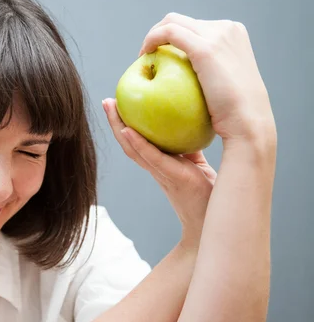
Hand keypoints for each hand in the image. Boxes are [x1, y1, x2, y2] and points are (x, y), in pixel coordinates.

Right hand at [103, 98, 216, 248]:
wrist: (216, 220)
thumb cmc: (208, 193)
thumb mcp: (197, 162)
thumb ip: (188, 144)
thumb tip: (187, 118)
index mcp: (159, 164)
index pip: (136, 142)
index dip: (124, 124)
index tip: (116, 105)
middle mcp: (156, 168)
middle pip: (128, 143)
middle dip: (114, 122)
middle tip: (105, 101)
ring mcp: (162, 173)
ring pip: (133, 149)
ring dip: (118, 128)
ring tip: (110, 108)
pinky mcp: (174, 177)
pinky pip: (152, 159)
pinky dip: (138, 144)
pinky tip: (128, 130)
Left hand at [139, 13, 275, 146]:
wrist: (248, 123)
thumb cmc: (234, 113)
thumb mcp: (226, 82)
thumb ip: (213, 69)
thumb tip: (192, 72)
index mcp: (233, 32)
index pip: (193, 25)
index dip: (171, 37)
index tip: (159, 56)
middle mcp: (226, 27)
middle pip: (180, 20)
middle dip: (159, 34)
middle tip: (147, 55)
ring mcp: (217, 35)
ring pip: (171, 22)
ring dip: (152, 36)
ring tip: (143, 56)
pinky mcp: (204, 48)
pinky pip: (168, 33)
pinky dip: (152, 39)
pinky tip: (144, 55)